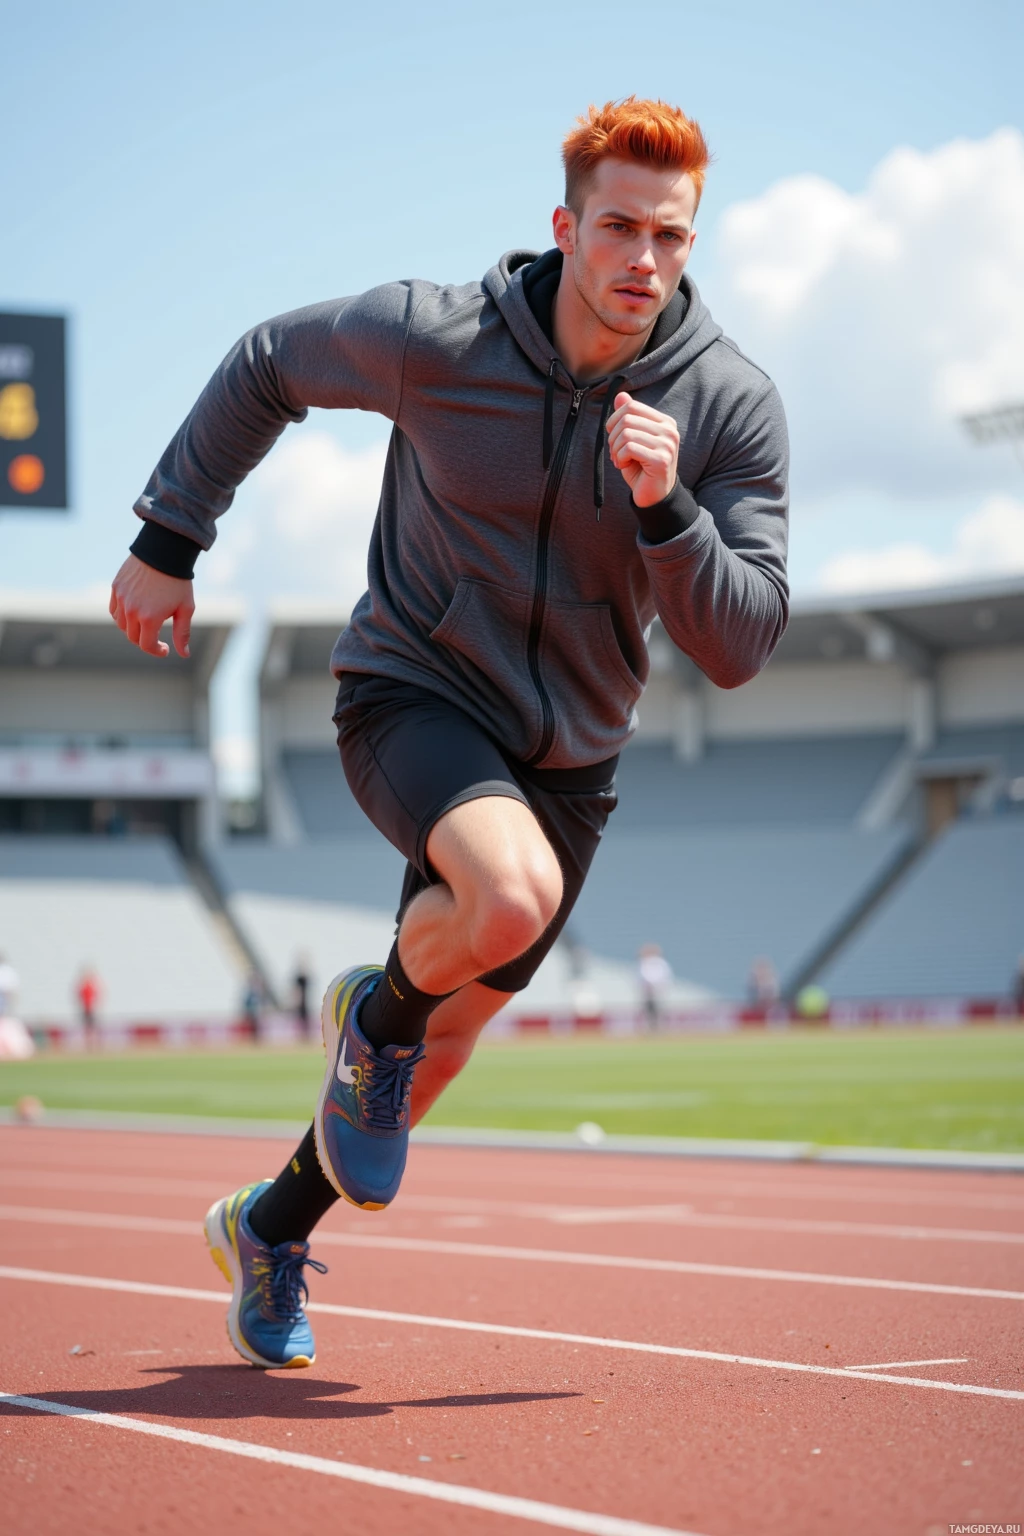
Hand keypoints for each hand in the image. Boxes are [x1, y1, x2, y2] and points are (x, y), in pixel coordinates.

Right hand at [109, 554, 192, 658]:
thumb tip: (184, 654)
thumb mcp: (186, 608)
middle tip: (156, 637)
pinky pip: (114, 610)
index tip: (164, 649)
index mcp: (149, 618)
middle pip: (132, 637)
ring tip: (146, 623)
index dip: (156, 651)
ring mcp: (121, 598)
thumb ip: (183, 633)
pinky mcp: (116, 587)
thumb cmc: (178, 581)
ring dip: (132, 629)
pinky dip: (122, 616)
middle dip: (145, 641)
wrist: (164, 551)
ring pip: (121, 624)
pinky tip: (134, 612)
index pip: (146, 645)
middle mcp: (131, 611)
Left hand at [605, 392, 679, 507]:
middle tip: (614, 452)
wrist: (653, 496)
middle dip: (613, 437)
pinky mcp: (661, 460)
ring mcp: (667, 445)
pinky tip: (624, 466)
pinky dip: (619, 458)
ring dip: (615, 449)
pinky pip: (629, 448)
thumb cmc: (641, 468)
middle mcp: (669, 430)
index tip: (614, 438)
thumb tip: (621, 396)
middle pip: (626, 419)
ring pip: (626, 434)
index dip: (614, 420)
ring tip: (620, 460)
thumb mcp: (632, 440)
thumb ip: (628, 418)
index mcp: (665, 422)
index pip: (632, 407)